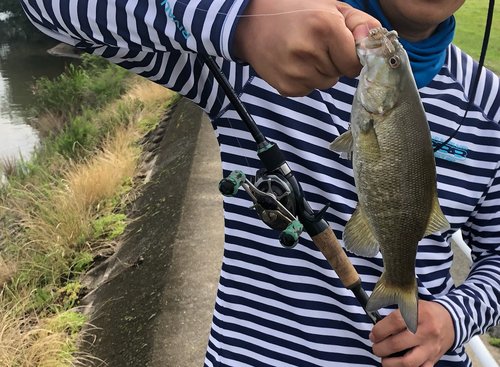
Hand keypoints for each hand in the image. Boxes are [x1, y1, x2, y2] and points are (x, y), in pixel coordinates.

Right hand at [233, 0, 380, 96]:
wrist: (251, 23)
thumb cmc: (295, 12)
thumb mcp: (331, 7)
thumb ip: (361, 24)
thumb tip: (376, 43)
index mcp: (325, 27)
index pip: (355, 62)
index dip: (351, 56)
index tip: (341, 46)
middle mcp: (309, 51)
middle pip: (340, 74)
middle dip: (334, 62)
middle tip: (316, 44)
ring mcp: (296, 72)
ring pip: (325, 83)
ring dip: (320, 71)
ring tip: (303, 53)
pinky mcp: (286, 87)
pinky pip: (309, 90)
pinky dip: (305, 79)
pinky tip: (293, 63)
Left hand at [370, 300, 454, 366]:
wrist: (450, 321)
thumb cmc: (426, 313)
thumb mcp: (412, 305)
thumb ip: (395, 314)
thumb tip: (376, 327)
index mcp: (419, 314)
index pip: (395, 322)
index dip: (380, 330)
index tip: (373, 335)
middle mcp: (426, 331)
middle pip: (397, 344)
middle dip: (380, 348)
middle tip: (376, 347)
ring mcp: (430, 347)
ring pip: (407, 362)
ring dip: (390, 363)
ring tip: (384, 359)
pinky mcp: (433, 359)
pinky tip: (398, 365)